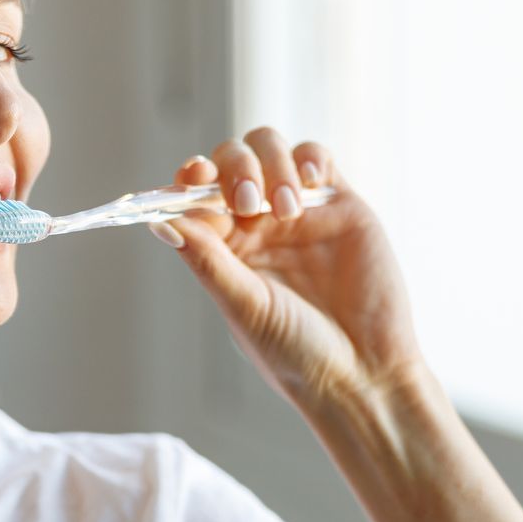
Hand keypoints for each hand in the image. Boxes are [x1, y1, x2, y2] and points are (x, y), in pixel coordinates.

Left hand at [159, 129, 424, 411]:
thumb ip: (207, 260)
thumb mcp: (244, 307)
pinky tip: (309, 185)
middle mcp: (258, 226)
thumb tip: (160, 222)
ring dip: (271, 164)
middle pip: (232, 162)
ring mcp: (299, 212)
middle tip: (249, 203)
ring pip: (271, 150)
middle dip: (235, 169)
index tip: (192, 177)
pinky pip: (317, 159)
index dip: (190, 178)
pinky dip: (308, 158)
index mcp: (225, 249)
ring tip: (286, 208)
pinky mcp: (341, 205)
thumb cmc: (297, 354)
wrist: (362, 371)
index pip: (196, 195)